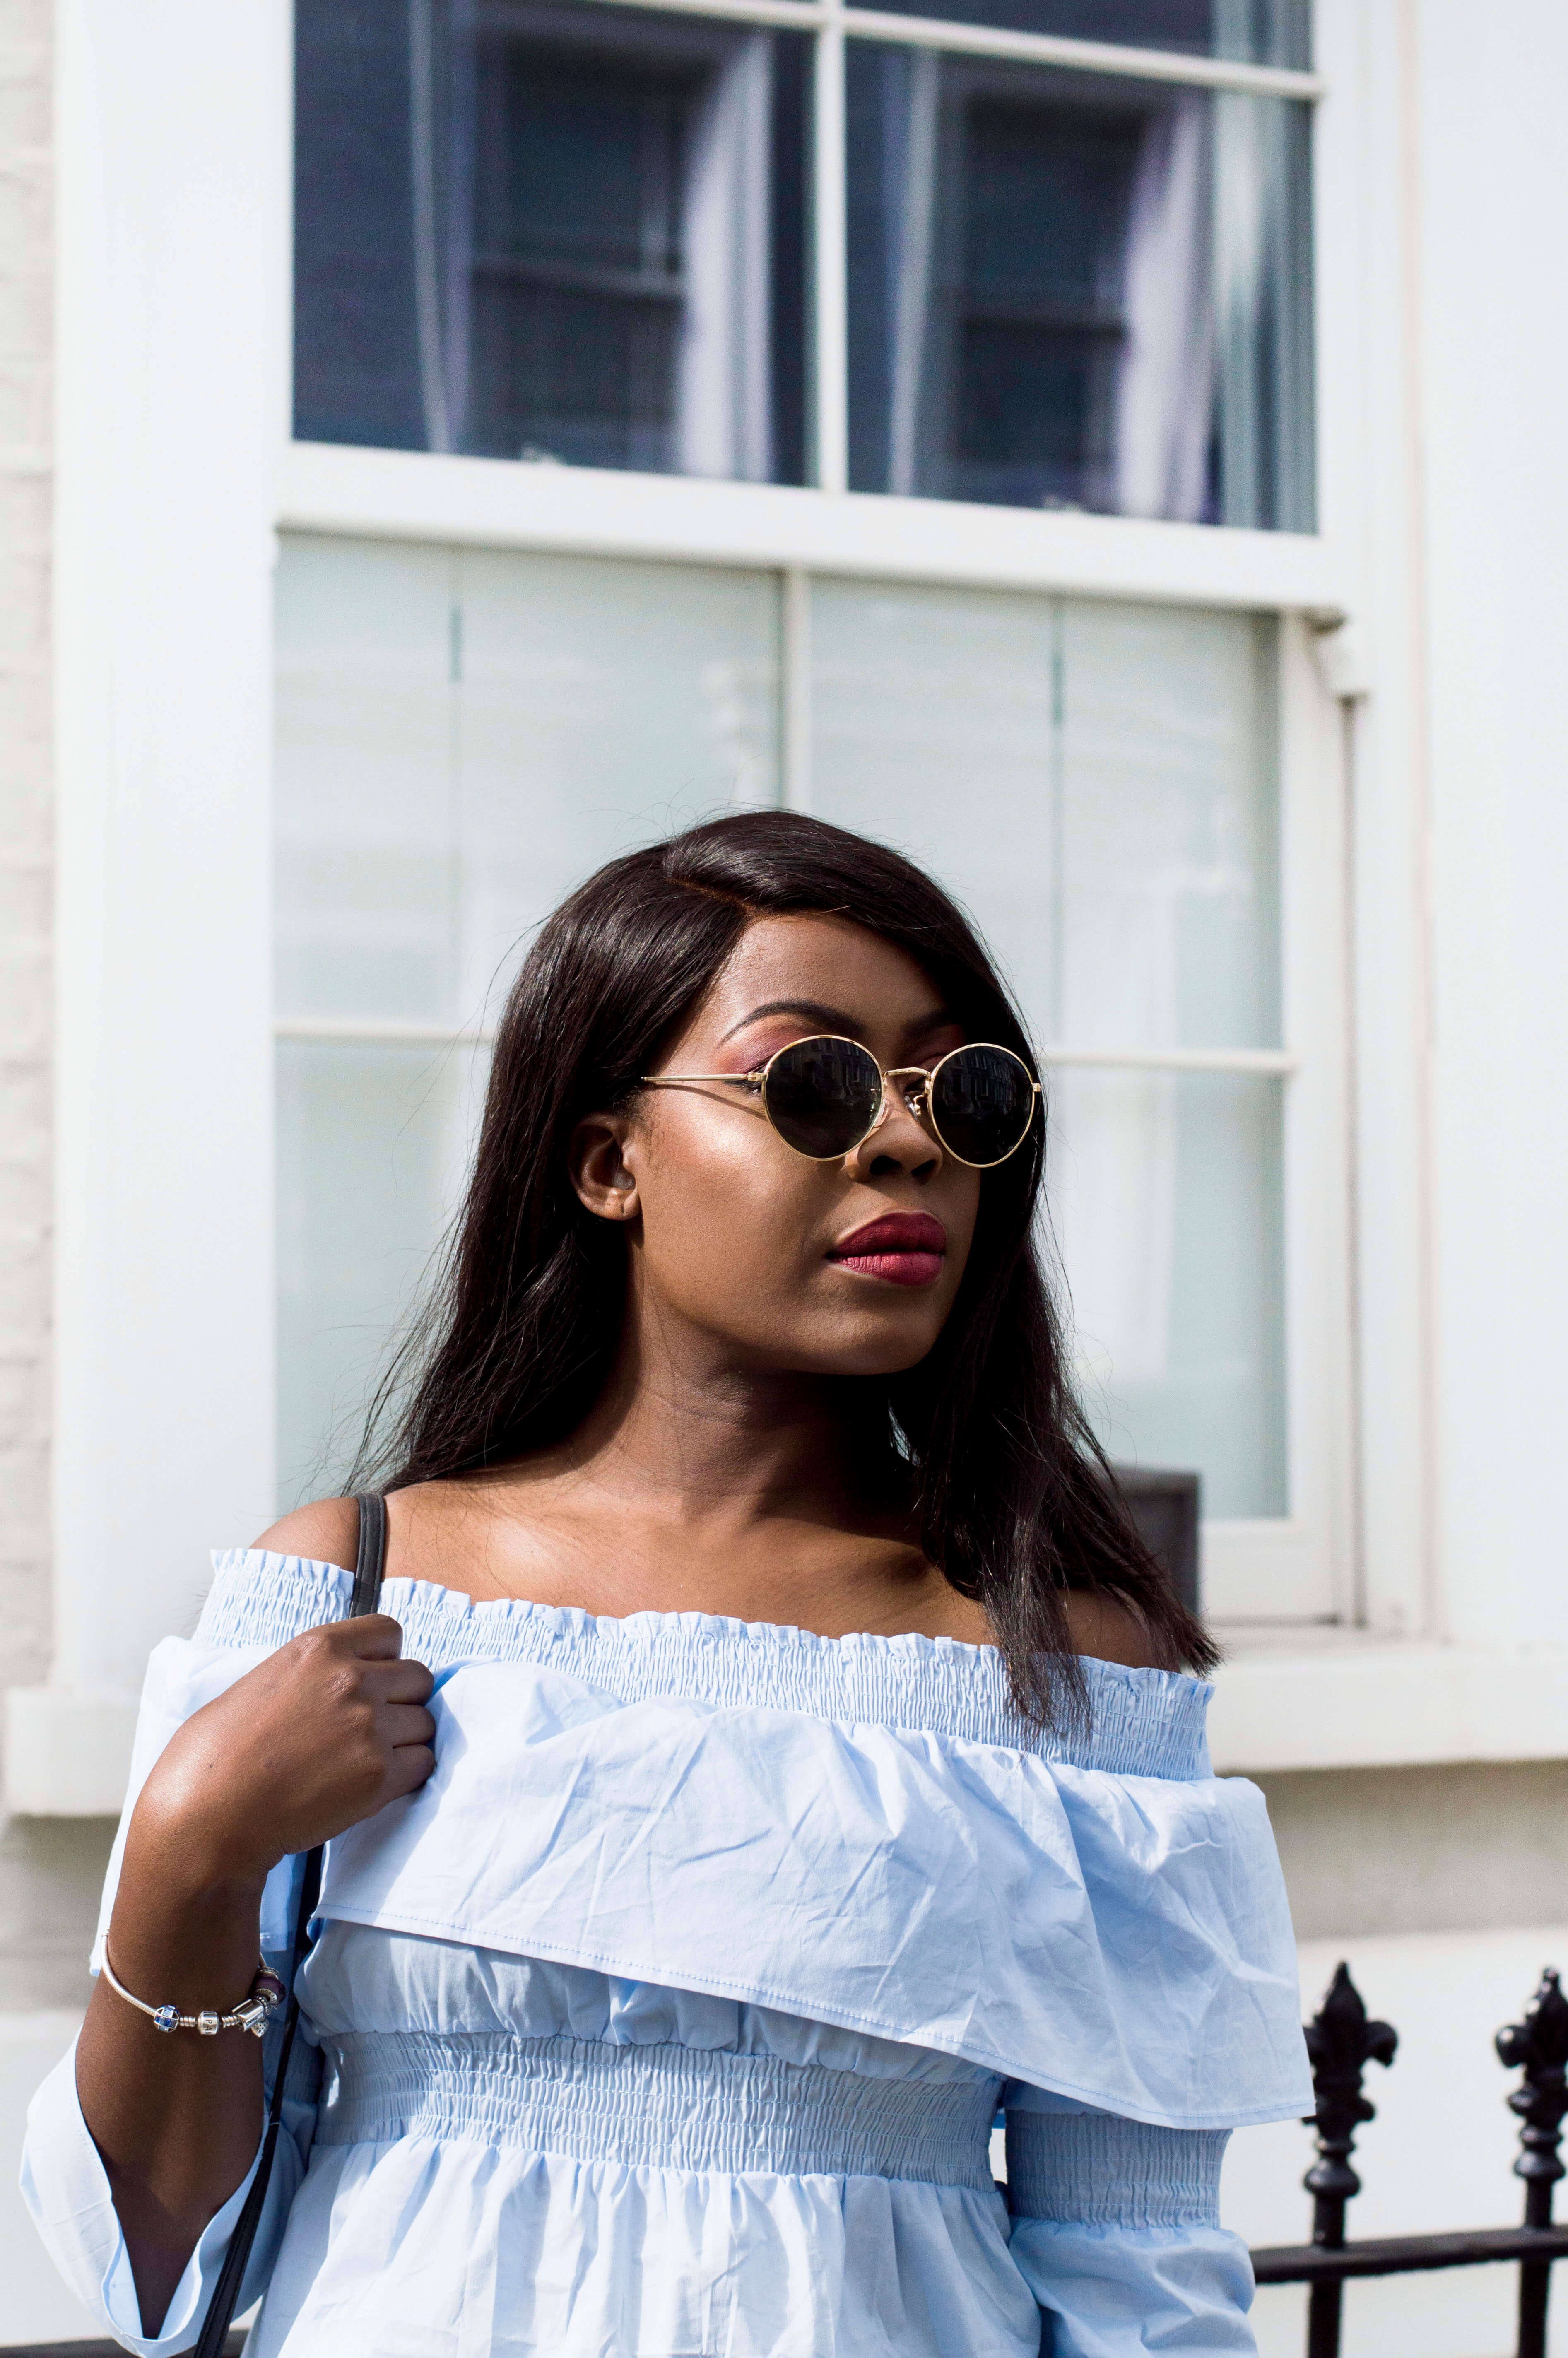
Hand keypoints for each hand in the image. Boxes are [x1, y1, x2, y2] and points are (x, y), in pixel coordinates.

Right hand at [126, 1616, 435, 1893]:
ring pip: (424, 1722)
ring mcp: (369, 1726)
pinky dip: (406, 1774)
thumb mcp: (260, 1683)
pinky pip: (423, 1763)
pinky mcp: (379, 1775)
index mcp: (318, 1648)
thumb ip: (310, 1675)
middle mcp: (351, 1679)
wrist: (209, 1815)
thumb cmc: (216, 1756)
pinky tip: (371, 1783)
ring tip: (364, 1759)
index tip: (373, 1679)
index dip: (385, 1658)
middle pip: (418, 1677)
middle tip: (372, 1726)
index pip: (390, 1632)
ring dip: (405, 1740)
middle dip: (401, 1700)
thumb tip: (337, 1680)